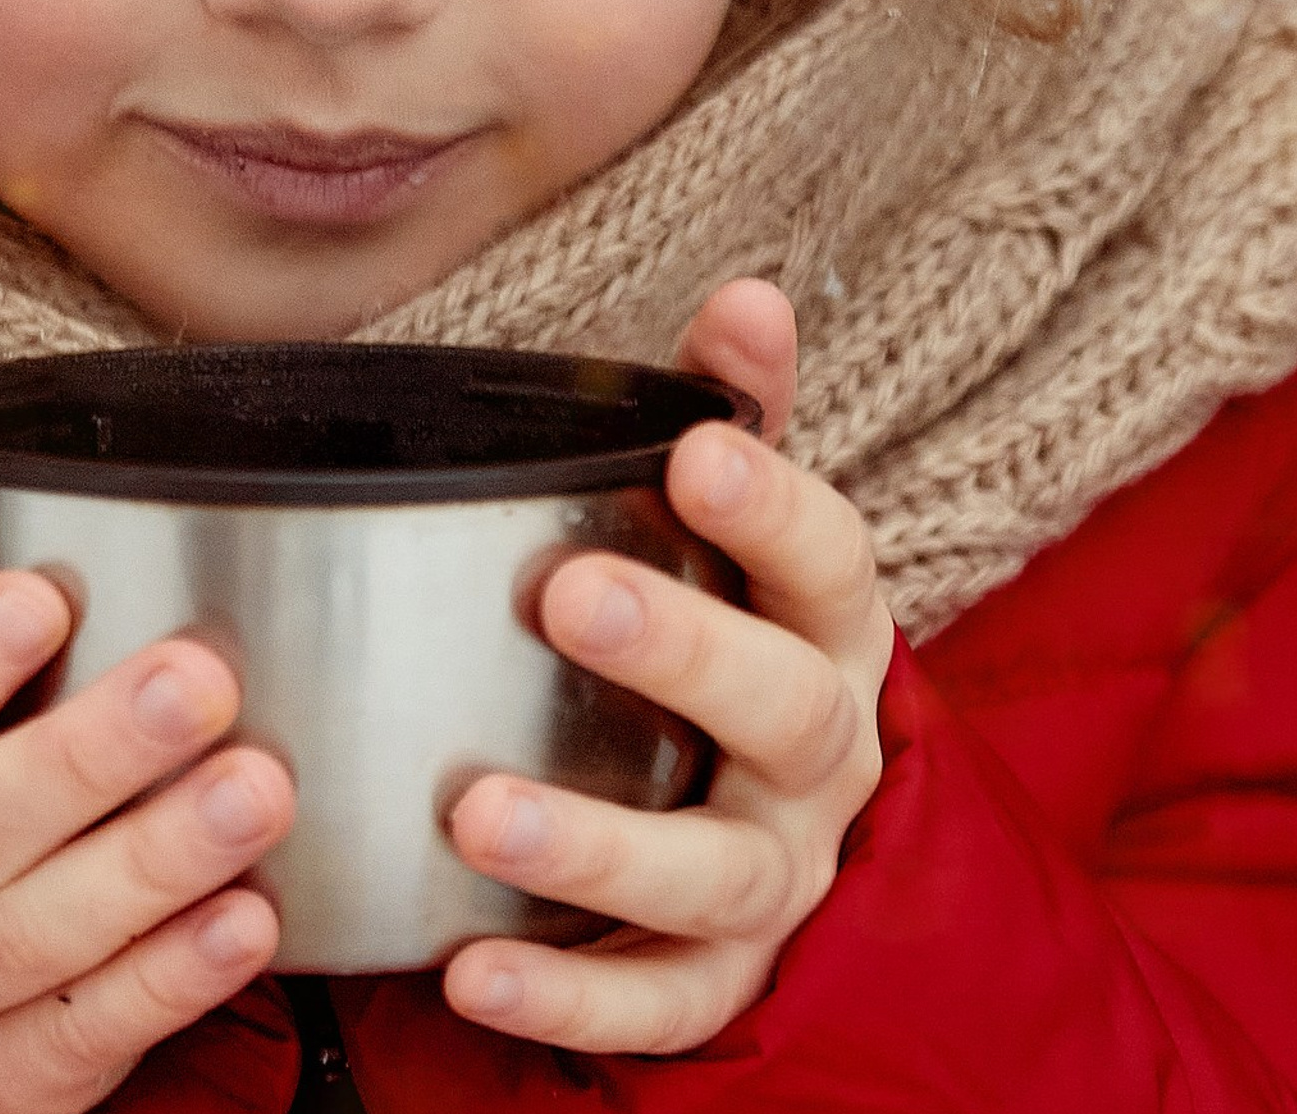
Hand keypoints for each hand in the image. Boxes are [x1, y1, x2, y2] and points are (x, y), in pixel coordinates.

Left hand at [441, 279, 892, 1053]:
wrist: (791, 826)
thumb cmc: (740, 631)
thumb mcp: (745, 525)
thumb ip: (735, 410)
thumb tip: (751, 293)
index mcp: (828, 629)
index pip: (829, 561)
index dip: (772, 507)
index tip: (697, 453)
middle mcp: (819, 758)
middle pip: (785, 711)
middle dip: (682, 652)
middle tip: (564, 595)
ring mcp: (774, 878)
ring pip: (712, 878)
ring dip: (596, 846)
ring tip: (476, 813)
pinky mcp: (717, 982)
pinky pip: (654, 1005)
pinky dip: (565, 996)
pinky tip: (467, 970)